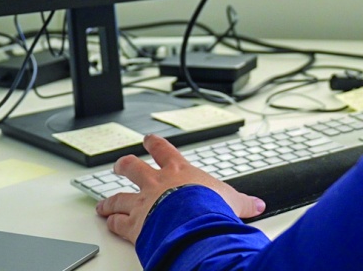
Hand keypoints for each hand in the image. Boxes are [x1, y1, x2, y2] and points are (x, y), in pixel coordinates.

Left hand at [95, 133, 265, 243]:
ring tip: (103, 203)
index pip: (164, 151)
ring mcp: (143, 202)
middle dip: (124, 165)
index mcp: (179, 171)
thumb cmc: (209, 206)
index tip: (149, 139)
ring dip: (110, 200)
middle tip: (119, 165)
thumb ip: (243, 202)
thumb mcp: (232, 200)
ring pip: (120, 196)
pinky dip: (113, 223)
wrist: (193, 221)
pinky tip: (109, 223)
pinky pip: (119, 222)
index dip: (155, 144)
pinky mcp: (135, 224)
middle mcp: (157, 183)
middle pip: (133, 168)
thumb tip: (259, 204)